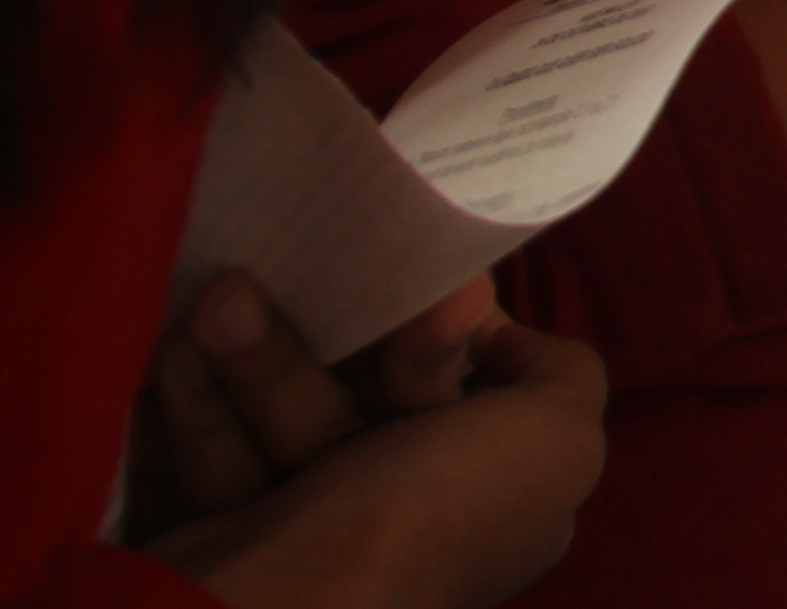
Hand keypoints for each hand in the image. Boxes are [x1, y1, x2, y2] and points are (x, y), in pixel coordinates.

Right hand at [140, 274, 606, 608]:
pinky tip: (175, 350)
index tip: (422, 289)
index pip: (479, 399)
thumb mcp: (555, 440)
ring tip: (221, 301)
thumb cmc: (427, 519)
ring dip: (258, 357)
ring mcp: (313, 538)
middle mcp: (412, 521)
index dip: (450, 340)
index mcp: (497, 505)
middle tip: (304, 290)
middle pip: (380, 398)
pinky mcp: (227, 543)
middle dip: (339, 342)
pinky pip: (217, 452)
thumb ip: (564, 376)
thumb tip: (502, 335)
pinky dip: (198, 404)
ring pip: (294, 416)